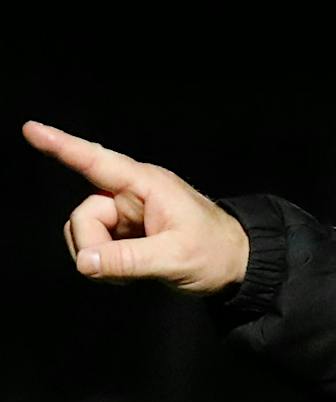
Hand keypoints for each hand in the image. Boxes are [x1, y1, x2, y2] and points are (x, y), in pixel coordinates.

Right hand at [21, 121, 249, 294]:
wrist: (238, 265)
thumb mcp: (176, 259)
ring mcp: (126, 213)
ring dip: (100, 257)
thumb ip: (130, 261)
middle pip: (83, 215)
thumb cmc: (216, 253)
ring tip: (134, 272)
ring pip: (86, 232)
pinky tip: (130, 272)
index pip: (96, 161)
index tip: (31, 130)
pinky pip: (97, 246)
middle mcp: (131, 193)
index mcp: (146, 185)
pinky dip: (106, 263)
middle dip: (93, 246)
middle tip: (122, 271)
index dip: (62, 146)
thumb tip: (85, 262)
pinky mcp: (126, 232)